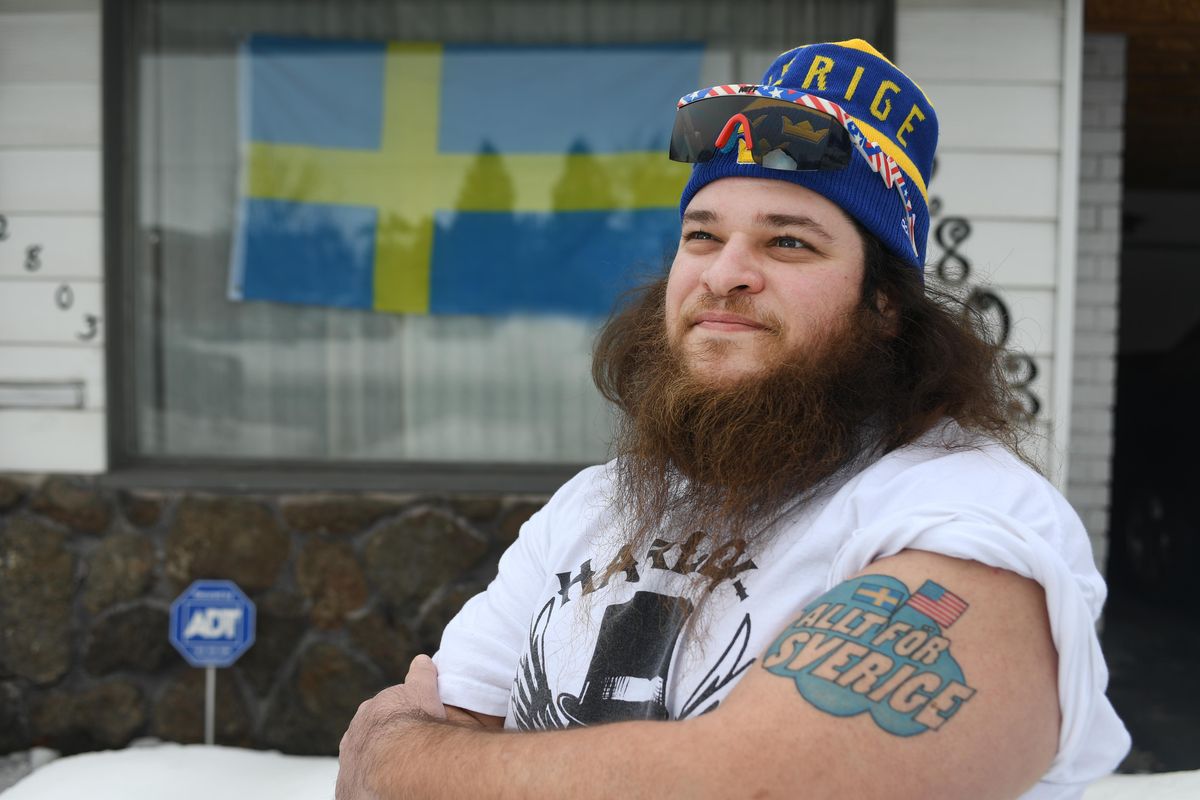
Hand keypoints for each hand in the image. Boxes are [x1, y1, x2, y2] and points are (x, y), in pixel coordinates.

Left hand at [336, 655, 446, 799]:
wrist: (399, 760)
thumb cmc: (414, 723)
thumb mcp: (423, 690)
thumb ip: (421, 675)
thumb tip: (422, 660)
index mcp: (370, 710)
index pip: (381, 711)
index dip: (398, 717)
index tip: (410, 724)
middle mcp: (354, 733)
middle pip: (369, 735)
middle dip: (384, 739)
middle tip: (406, 748)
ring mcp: (349, 761)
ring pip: (362, 761)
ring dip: (375, 764)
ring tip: (397, 770)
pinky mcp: (348, 787)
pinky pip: (359, 786)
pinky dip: (371, 786)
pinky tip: (386, 786)